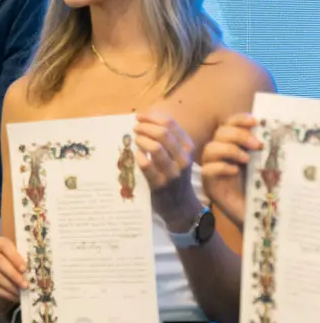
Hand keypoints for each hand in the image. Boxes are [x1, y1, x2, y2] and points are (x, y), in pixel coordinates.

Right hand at [0, 236, 27, 313]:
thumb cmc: (10, 273)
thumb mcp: (16, 265)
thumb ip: (22, 264)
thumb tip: (36, 268)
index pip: (2, 244)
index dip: (14, 256)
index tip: (25, 269)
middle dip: (12, 273)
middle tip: (25, 284)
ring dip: (9, 285)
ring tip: (20, 293)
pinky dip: (2, 293)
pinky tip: (12, 297)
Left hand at [134, 112, 201, 228]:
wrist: (181, 206)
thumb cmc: (175, 175)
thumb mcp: (178, 155)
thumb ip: (167, 139)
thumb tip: (146, 118)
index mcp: (187, 147)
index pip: (170, 123)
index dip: (152, 116)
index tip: (140, 116)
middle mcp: (182, 158)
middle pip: (162, 133)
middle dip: (144, 127)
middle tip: (135, 128)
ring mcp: (172, 172)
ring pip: (155, 148)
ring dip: (141, 140)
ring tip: (135, 140)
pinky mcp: (160, 184)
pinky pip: (147, 165)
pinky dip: (138, 157)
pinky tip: (136, 155)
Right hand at [201, 113, 258, 228]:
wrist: (255, 216)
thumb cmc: (259, 190)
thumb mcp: (262, 165)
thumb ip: (259, 150)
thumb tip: (267, 131)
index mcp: (232, 146)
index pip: (229, 125)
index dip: (239, 120)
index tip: (255, 121)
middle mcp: (220, 155)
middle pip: (219, 133)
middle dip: (238, 135)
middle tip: (257, 145)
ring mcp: (212, 169)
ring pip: (210, 148)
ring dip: (229, 150)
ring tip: (246, 160)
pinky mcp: (209, 184)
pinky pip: (207, 170)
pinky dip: (220, 167)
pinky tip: (234, 171)